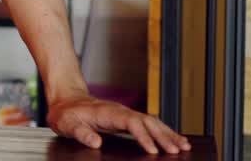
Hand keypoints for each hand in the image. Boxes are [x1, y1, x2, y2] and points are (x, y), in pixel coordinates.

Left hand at [49, 95, 190, 154]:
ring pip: (151, 122)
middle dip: (163, 136)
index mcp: (107, 113)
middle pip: (146, 121)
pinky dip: (163, 131)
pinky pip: (148, 124)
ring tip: (184, 146)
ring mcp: (124, 114)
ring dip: (168, 133)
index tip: (153, 150)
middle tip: (178, 150)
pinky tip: (174, 139)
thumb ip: (80, 132)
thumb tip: (96, 142)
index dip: (143, 136)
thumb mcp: (67, 124)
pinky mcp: (126, 118)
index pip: (130, 122)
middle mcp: (119, 111)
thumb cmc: (65, 113)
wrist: (65, 100)